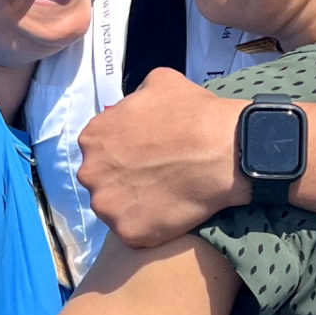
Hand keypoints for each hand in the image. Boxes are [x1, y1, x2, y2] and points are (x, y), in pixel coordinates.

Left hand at [76, 69, 243, 247]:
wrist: (224, 150)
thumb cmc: (194, 114)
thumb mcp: (159, 81)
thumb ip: (134, 97)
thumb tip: (134, 105)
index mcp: (93, 137)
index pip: (99, 150)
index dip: (122, 154)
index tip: (144, 157)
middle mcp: (91, 172)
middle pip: (102, 181)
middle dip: (123, 181)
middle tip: (155, 178)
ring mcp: (107, 205)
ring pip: (114, 209)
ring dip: (133, 206)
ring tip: (164, 197)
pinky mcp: (127, 232)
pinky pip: (133, 233)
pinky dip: (150, 227)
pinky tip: (171, 213)